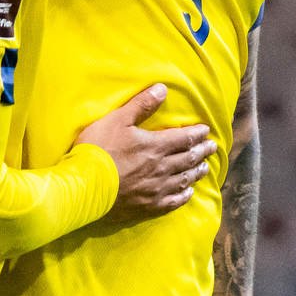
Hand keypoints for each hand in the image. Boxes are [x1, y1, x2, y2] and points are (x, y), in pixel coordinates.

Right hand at [76, 83, 215, 216]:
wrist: (83, 187)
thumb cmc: (97, 150)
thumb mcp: (117, 120)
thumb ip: (141, 105)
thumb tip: (163, 89)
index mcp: (156, 146)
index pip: (184, 139)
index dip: (197, 134)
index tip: (206, 131)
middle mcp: (161, 168)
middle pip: (188, 159)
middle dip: (202, 152)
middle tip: (212, 148)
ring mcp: (156, 189)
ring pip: (184, 180)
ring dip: (196, 172)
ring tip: (205, 168)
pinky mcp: (147, 207)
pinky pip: (172, 202)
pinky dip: (183, 196)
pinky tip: (188, 193)